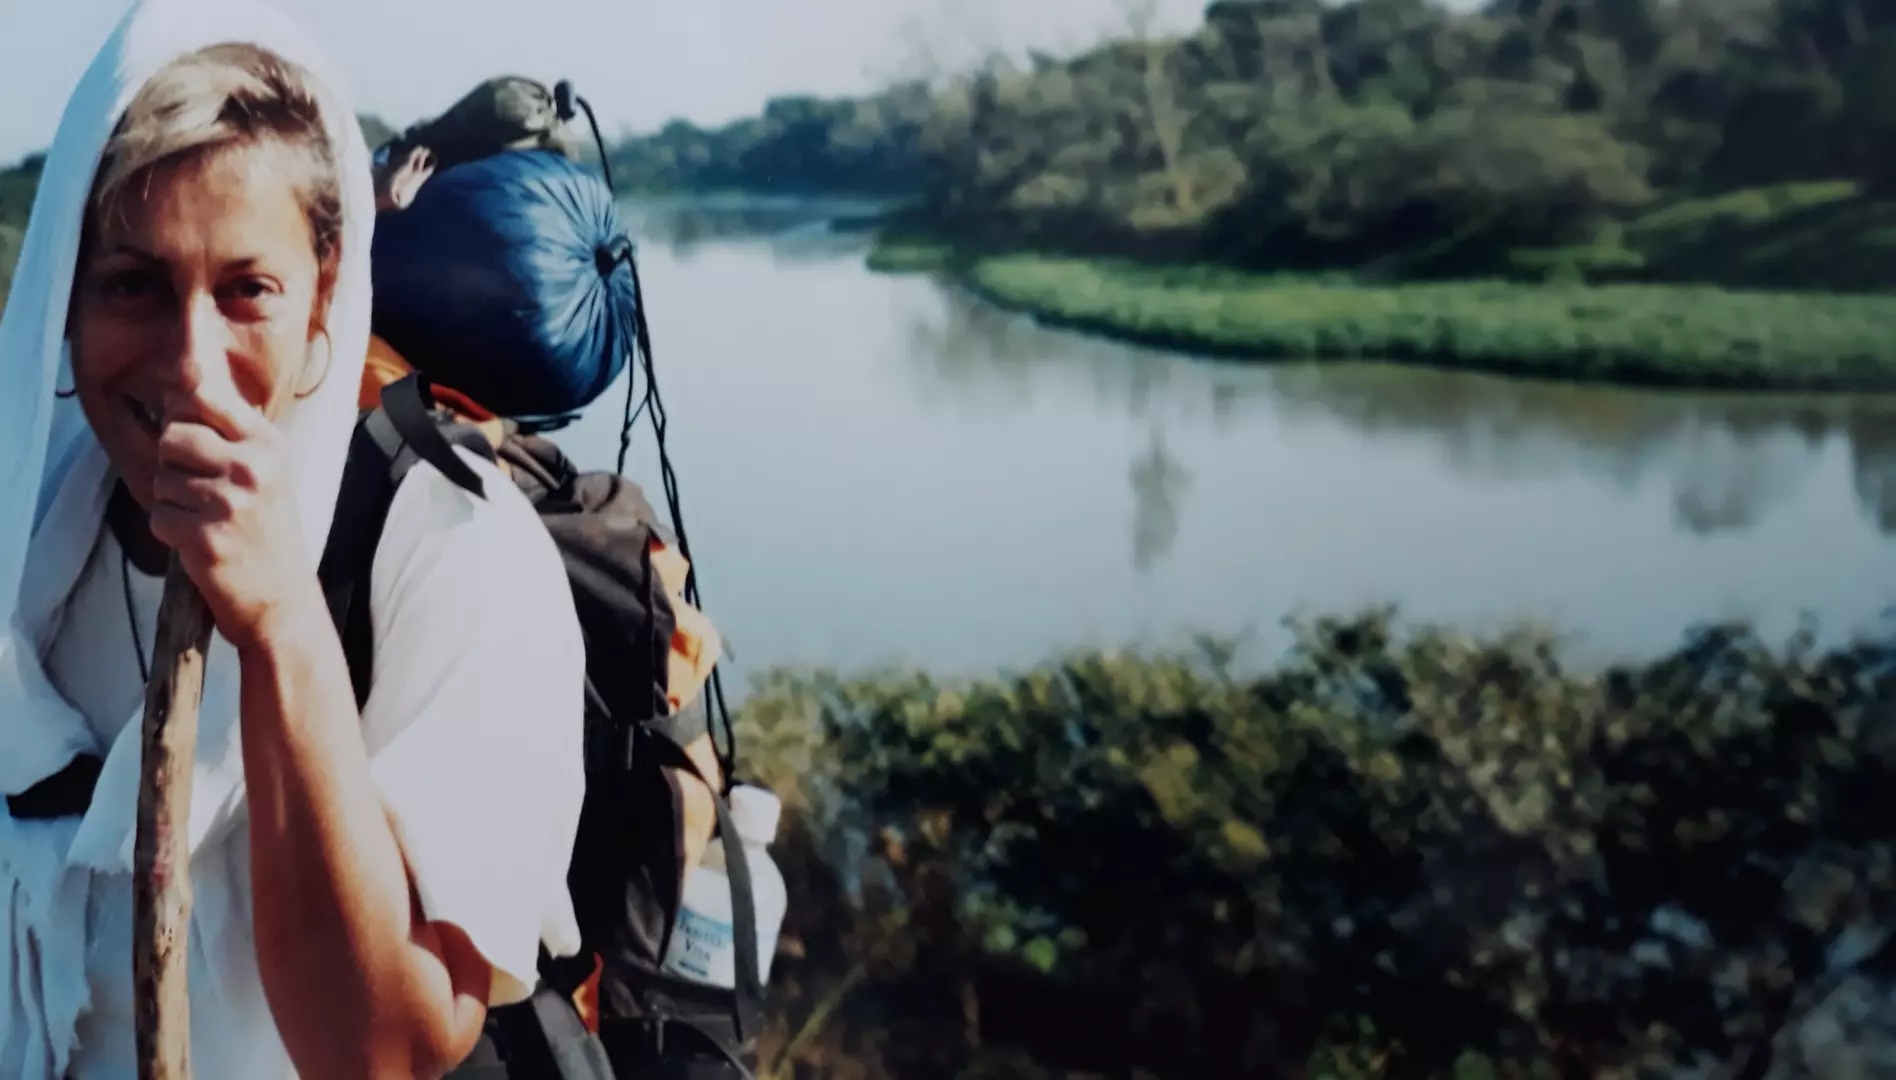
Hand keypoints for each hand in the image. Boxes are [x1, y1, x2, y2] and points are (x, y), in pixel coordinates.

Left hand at [148, 378, 316, 652]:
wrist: (283, 601)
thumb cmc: (268, 533)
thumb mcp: (267, 473)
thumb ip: (230, 433)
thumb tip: (176, 391)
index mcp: (269, 444)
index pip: (204, 397)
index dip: (183, 412)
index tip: (191, 433)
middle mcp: (253, 468)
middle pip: (173, 435)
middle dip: (173, 461)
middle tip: (198, 488)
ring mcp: (230, 504)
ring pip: (161, 478)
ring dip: (172, 501)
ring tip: (205, 519)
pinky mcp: (206, 538)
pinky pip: (158, 516)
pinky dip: (170, 532)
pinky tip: (198, 542)